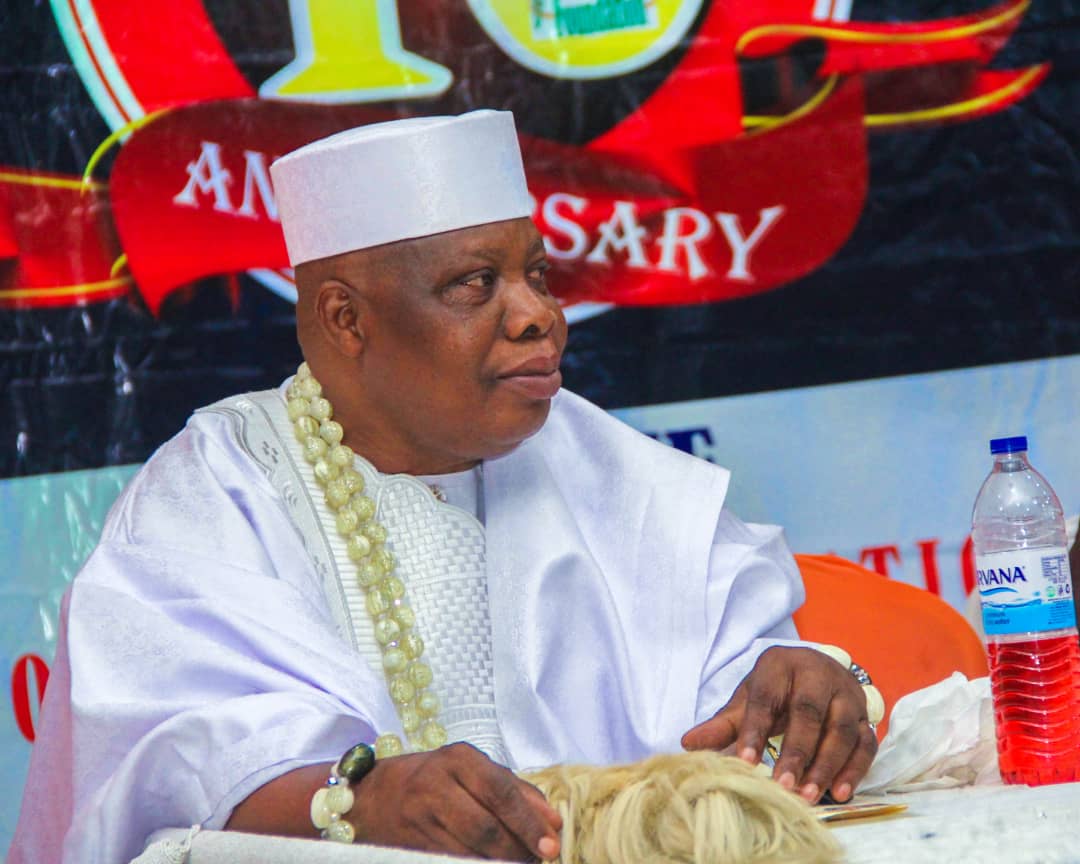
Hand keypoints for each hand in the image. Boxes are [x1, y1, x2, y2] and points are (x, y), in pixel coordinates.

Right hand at [351, 742, 561, 860]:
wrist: (371, 797)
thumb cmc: (434, 779)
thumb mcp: (472, 770)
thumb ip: (516, 791)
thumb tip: (553, 823)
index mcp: (458, 758)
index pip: (501, 792)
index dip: (528, 822)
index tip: (551, 844)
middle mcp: (436, 784)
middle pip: (485, 827)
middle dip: (517, 849)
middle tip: (538, 860)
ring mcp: (419, 817)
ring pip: (469, 851)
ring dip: (500, 863)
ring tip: (519, 863)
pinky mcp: (410, 845)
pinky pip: (451, 861)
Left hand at [681, 646, 876, 803]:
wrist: (816, 671)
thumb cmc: (777, 688)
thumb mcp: (748, 699)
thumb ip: (723, 723)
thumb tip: (688, 744)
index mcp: (779, 664)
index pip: (766, 697)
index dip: (755, 730)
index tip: (745, 762)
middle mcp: (817, 673)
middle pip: (809, 712)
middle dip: (795, 751)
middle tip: (782, 786)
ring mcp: (846, 694)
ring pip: (842, 729)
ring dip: (826, 765)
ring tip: (808, 795)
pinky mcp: (866, 716)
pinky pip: (866, 743)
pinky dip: (854, 769)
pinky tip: (840, 792)